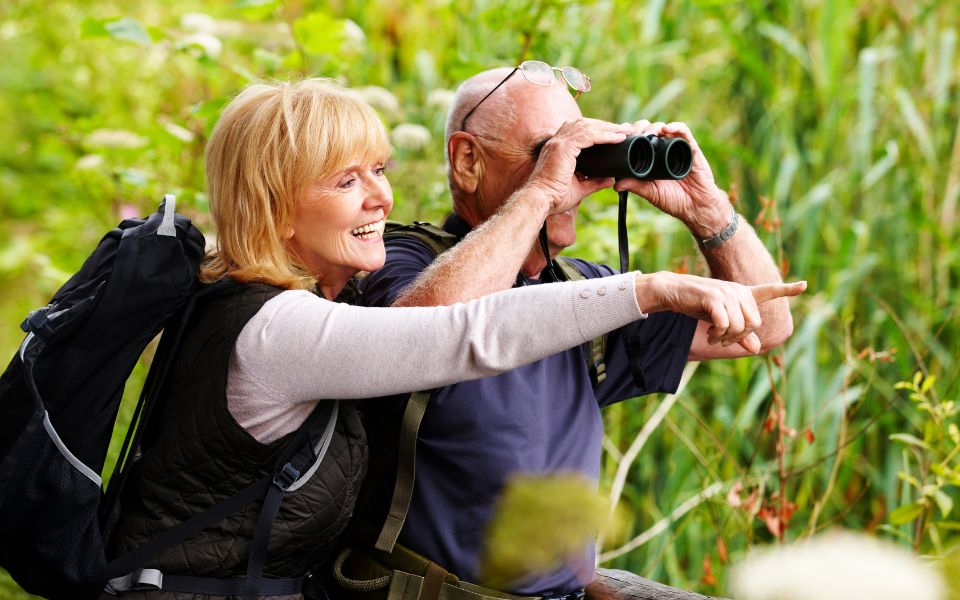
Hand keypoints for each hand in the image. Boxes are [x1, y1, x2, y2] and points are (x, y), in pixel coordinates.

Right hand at [526, 118, 632, 214]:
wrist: (540, 201)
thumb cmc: (554, 198)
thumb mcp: (579, 189)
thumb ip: (594, 182)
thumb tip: (610, 180)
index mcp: (558, 148)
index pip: (579, 131)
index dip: (598, 130)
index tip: (614, 134)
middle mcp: (557, 141)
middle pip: (585, 125)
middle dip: (605, 126)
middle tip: (624, 129)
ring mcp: (559, 143)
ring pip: (588, 127)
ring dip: (608, 128)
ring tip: (625, 131)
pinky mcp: (564, 147)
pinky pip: (589, 136)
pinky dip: (605, 135)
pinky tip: (618, 138)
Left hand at [613, 120, 729, 237]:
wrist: (697, 206)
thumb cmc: (674, 200)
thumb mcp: (651, 193)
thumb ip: (636, 186)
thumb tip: (615, 185)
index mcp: (651, 158)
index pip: (638, 139)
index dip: (629, 134)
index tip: (619, 136)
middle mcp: (663, 150)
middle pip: (649, 129)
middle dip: (639, 128)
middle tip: (632, 134)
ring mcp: (676, 147)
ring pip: (663, 127)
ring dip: (653, 126)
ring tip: (646, 133)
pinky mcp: (691, 147)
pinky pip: (684, 132)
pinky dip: (675, 126)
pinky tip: (666, 129)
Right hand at [636, 272, 806, 353]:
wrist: (673, 292)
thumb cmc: (697, 305)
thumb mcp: (720, 321)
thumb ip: (739, 334)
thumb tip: (756, 350)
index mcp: (743, 294)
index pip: (768, 290)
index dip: (787, 289)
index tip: (805, 285)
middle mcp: (739, 291)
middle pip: (754, 324)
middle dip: (739, 337)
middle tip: (721, 340)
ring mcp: (728, 293)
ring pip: (740, 327)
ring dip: (726, 338)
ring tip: (713, 337)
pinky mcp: (715, 298)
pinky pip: (725, 324)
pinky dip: (718, 334)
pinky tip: (709, 334)